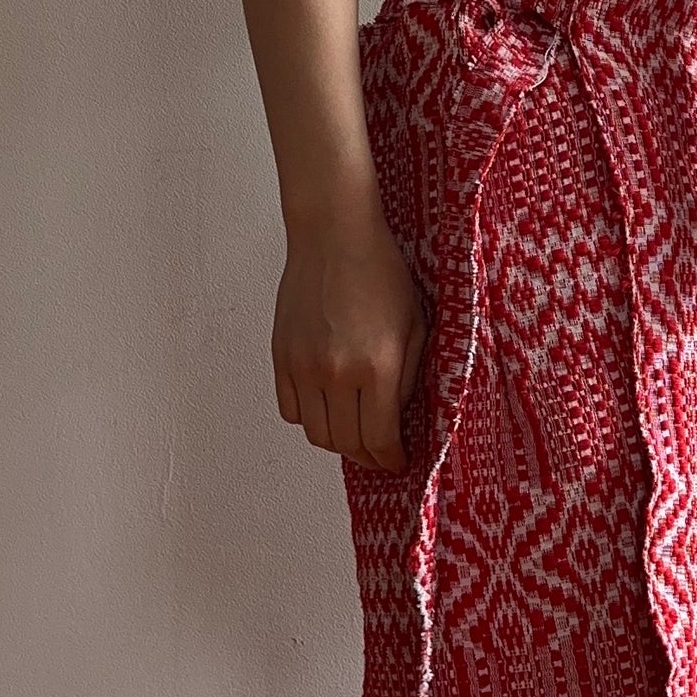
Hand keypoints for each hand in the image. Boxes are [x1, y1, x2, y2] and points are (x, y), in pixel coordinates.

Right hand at [273, 211, 426, 471]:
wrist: (334, 235)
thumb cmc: (380, 271)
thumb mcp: (415, 325)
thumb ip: (408, 377)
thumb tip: (398, 417)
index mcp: (377, 366)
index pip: (380, 439)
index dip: (391, 459)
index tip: (397, 461)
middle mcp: (336, 373)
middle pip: (347, 443)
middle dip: (367, 456)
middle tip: (379, 453)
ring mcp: (304, 367)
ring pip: (316, 433)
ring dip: (338, 441)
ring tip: (354, 432)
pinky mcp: (282, 357)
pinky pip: (291, 410)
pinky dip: (309, 418)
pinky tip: (326, 407)